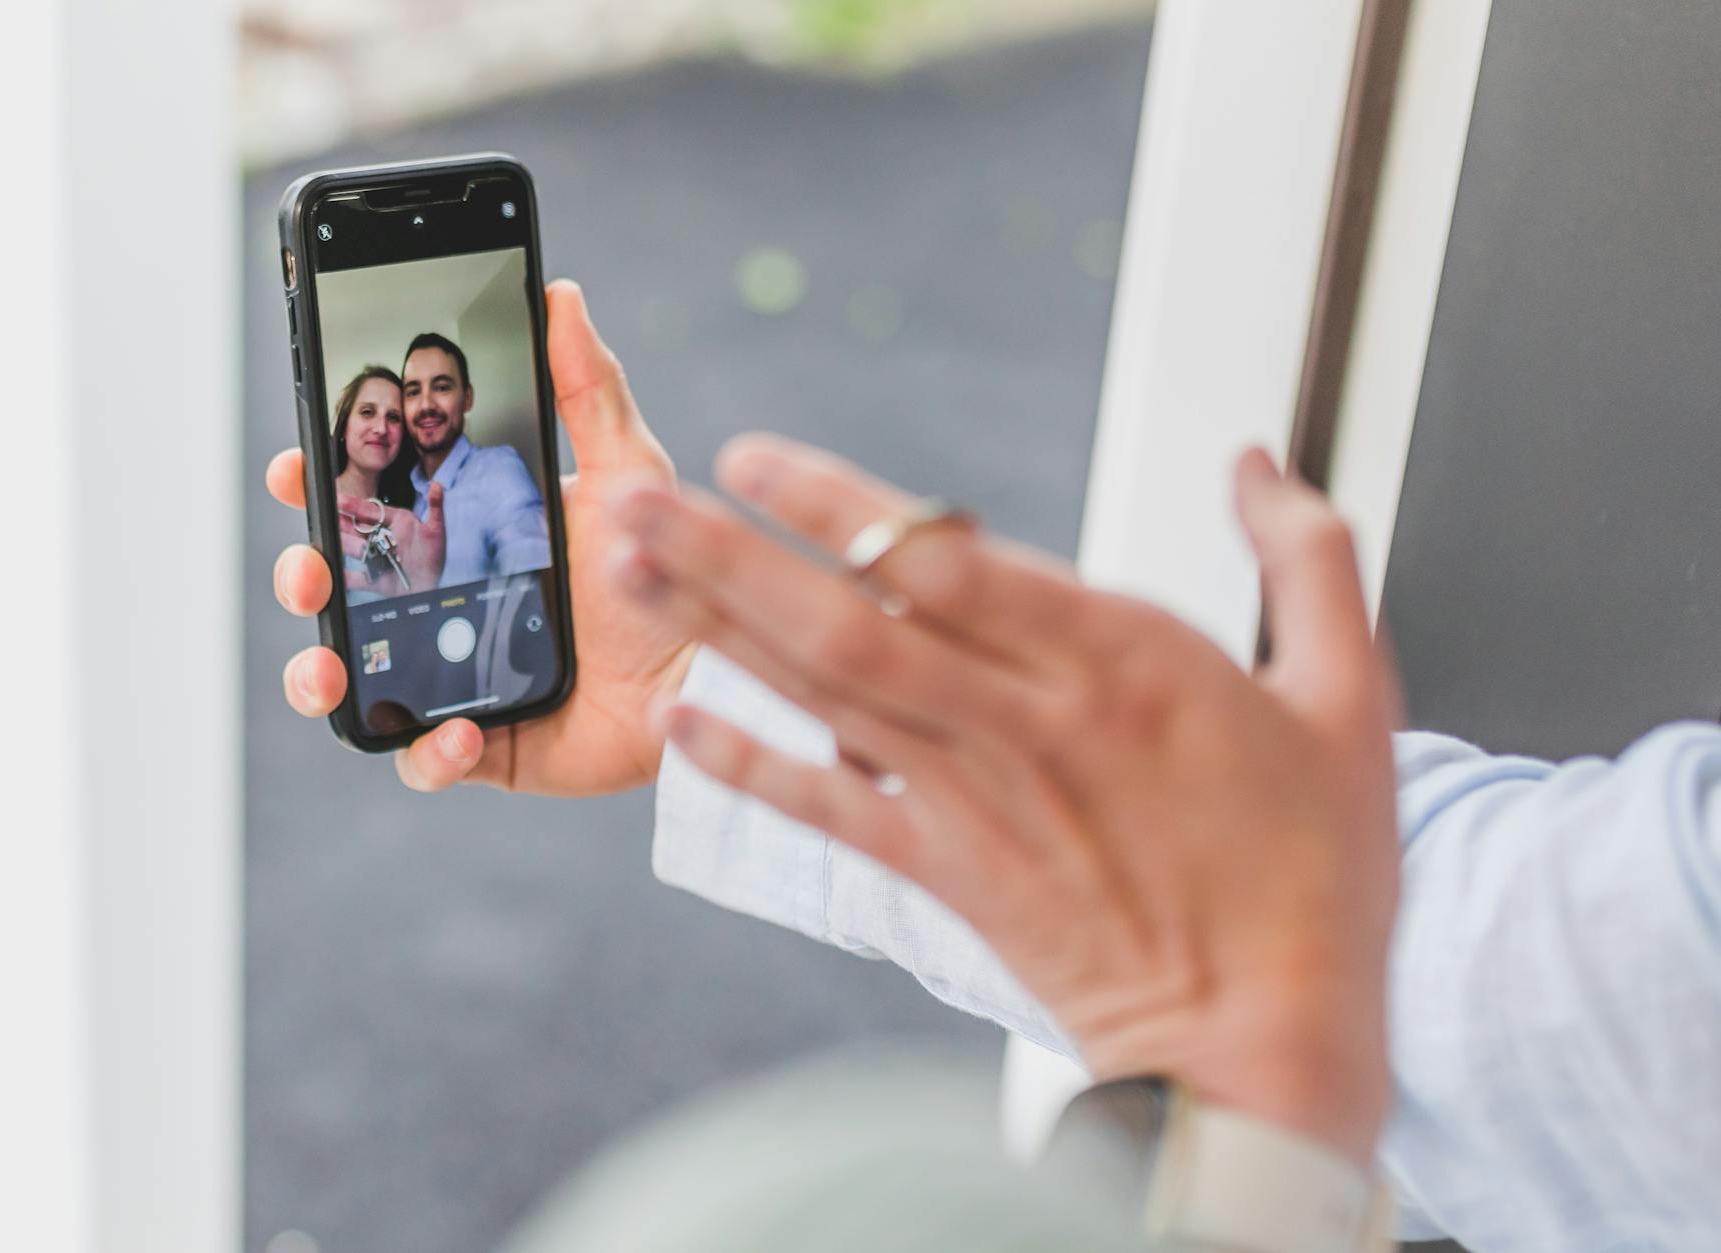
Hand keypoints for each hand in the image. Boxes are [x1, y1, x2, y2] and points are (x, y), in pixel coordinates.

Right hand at [269, 280, 695, 794]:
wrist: (710, 674)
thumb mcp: (629, 475)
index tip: (295, 465)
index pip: (367, 504)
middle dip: (302, 576)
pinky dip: (429, 753)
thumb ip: (591, 392)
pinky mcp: (484, 746)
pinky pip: (426, 760)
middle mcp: (443, 603)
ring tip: (331, 676)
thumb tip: (562, 296)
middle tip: (308, 572)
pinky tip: (462, 735)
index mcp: (464, 534)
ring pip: (354, 683)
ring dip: (321, 678)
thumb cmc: (667, 572)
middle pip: (338, 590)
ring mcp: (452, 676)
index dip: (318, 486)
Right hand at [337, 480, 445, 595]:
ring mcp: (374, 557)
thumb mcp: (437, 531)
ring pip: (353, 548)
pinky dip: (345, 576)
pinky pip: (354, 578)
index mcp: (394, 523)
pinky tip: (337, 572)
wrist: (432, 586)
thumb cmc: (434, 557)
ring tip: (359, 549)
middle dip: (346, 524)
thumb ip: (436, 507)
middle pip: (357, 528)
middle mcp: (381, 538)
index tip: (340, 500)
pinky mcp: (372, 579)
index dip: (355, 506)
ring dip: (350, 546)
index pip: (371, 511)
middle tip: (335, 519)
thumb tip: (437, 485)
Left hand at [605, 436, 1400, 1161]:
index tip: (751, 458)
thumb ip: (1309, 558)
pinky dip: (752, 767)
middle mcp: (1026, 721)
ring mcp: (977, 802)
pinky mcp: (952, 875)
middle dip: (725, 552)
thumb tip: (1258, 462)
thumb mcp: (1352, 695)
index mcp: (1119, 660)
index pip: (945, 557)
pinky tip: (683, 728)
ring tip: (631, 572)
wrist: (1269, 1044)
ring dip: (716, 628)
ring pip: (822, 696)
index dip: (835, 502)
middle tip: (629, 499)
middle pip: (846, 618)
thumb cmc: (1314, 874)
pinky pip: (832, 811)